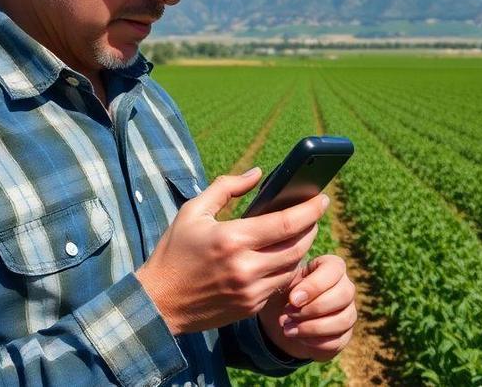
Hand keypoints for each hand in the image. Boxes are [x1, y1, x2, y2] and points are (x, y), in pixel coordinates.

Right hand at [136, 167, 327, 334]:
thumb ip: (226, 188)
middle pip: (298, 246)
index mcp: (231, 239)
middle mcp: (245, 267)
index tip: (322, 198)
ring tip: (299, 233)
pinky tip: (282, 256)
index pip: (285, 223)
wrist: (158, 302)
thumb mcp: (193, 212)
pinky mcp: (251, 307)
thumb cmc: (174, 252)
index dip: (309, 210)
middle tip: (313, 214)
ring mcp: (250, 291)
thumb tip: (258, 173)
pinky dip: (286, 268)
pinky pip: (280, 285)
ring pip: (293, 267)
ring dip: (301, 249)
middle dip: (311, 228)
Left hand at [258, 254, 356, 360]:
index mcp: (332, 267)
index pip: (334, 269)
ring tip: (288, 328)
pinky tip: (298, 337)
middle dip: (313, 308)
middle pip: (344, 295)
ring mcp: (349, 312)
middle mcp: (346, 287)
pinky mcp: (345, 335)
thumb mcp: (284, 282)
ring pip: (343, 320)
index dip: (314, 286)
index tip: (292, 300)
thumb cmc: (286, 292)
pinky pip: (337, 340)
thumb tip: (296, 300)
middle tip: (288, 313)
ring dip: (312, 327)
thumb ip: (290, 283)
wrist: (284, 318)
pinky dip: (314, 342)